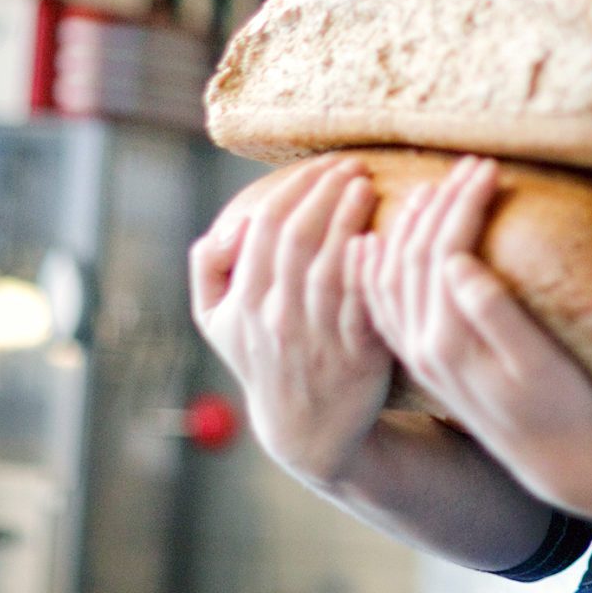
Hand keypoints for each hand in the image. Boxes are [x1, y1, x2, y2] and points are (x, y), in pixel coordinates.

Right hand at [189, 156, 389, 487]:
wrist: (305, 429)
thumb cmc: (263, 358)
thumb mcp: (216, 322)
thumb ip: (209, 268)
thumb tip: (231, 223)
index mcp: (243, 304)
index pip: (265, 228)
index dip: (296, 188)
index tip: (324, 164)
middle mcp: (276, 318)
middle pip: (299, 238)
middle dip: (326, 192)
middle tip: (352, 164)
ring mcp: (317, 337)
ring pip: (331, 264)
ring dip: (350, 217)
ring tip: (367, 185)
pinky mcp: (358, 354)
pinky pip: (364, 302)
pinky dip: (370, 267)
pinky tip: (382, 236)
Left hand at [357, 156, 591, 503]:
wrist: (556, 459)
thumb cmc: (564, 405)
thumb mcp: (539, 362)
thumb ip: (494, 313)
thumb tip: (458, 262)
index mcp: (450, 341)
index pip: (444, 253)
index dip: (463, 205)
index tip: (488, 168)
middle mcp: (422, 346)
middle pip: (413, 258)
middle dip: (441, 203)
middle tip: (470, 165)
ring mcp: (418, 353)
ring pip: (390, 275)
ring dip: (409, 226)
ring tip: (436, 186)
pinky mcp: (423, 357)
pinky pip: (383, 302)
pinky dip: (378, 265)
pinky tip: (378, 241)